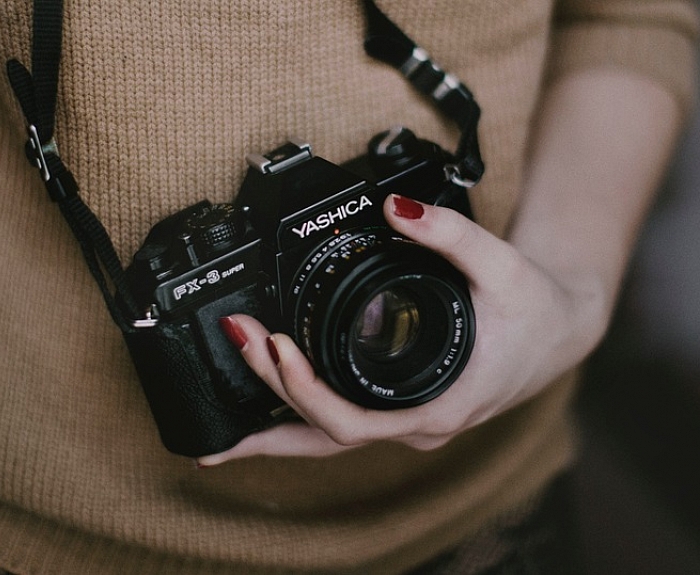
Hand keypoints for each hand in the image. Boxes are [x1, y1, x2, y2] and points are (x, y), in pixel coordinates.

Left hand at [197, 194, 606, 465]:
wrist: (558, 331)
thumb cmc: (535, 310)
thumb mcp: (503, 264)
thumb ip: (451, 233)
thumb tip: (395, 208)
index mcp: (439, 405)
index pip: (353, 422)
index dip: (305, 391)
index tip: (273, 346)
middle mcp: (416, 426)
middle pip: (326, 438)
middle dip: (270, 401)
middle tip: (235, 342)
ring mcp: (406, 423)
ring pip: (328, 442)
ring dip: (275, 428)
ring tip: (218, 433)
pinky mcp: (399, 410)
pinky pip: (340, 425)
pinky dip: (298, 419)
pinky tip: (266, 410)